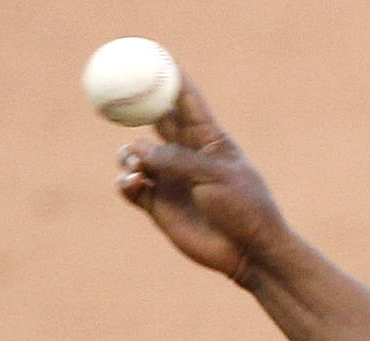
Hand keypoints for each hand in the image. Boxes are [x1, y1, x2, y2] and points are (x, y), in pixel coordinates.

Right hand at [115, 83, 292, 285]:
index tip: (154, 58)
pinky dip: (125, 181)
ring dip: (129, 154)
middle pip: (154, 120)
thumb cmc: (243, 209)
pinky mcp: (158, 206)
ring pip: (135, 153)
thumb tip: (138, 150)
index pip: (186, 101)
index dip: (170, 79)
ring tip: (138, 165)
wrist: (249, 253)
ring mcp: (171, 180)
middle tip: (119, 99)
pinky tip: (133, 183)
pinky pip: (130, 185)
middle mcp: (186, 155)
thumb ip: (177, 161)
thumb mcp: (215, 177)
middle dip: (136, 108)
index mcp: (208, 139)